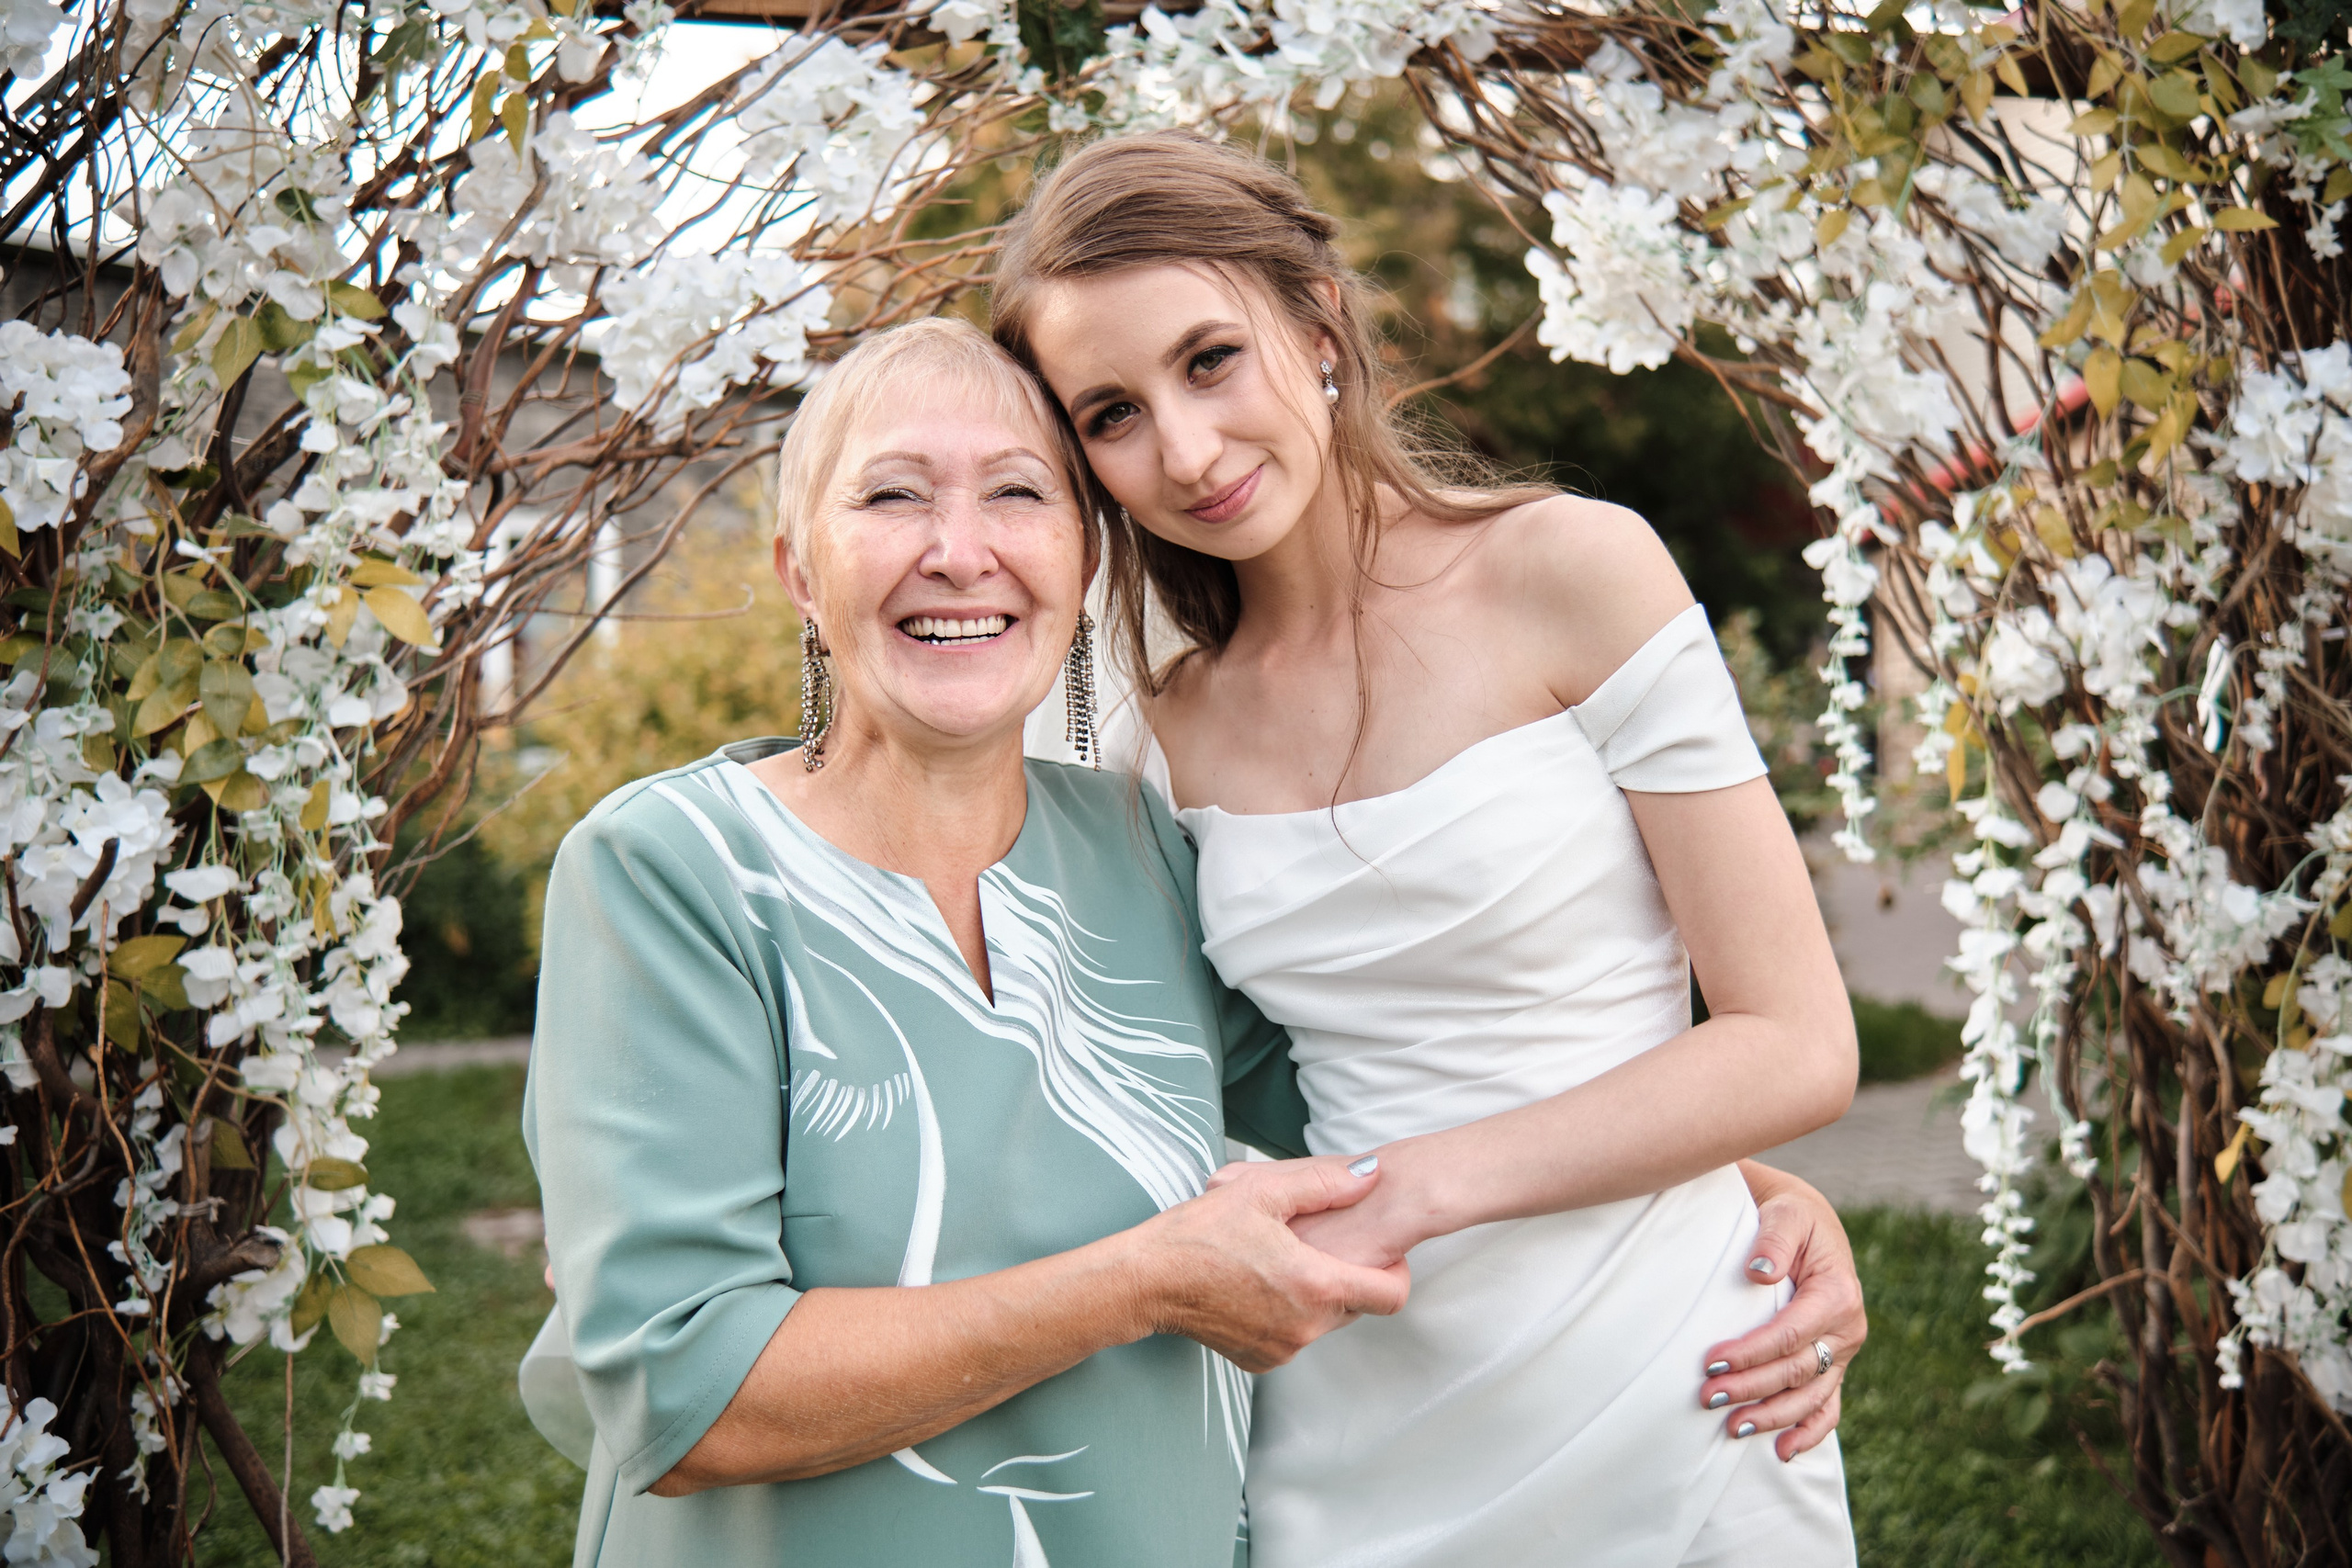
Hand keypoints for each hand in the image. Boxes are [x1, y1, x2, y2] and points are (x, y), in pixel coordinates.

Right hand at [1134, 1155, 1409, 1371]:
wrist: (1145, 1282)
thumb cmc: (1198, 1234)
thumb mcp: (1261, 1192)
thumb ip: (1325, 1184)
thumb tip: (1370, 1175)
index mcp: (1316, 1287)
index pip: (1392, 1295)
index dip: (1396, 1270)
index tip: (1379, 1251)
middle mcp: (1306, 1328)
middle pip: (1359, 1306)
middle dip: (1351, 1275)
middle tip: (1320, 1244)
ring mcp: (1283, 1349)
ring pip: (1326, 1322)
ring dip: (1317, 1294)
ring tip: (1282, 1260)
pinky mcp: (1260, 1361)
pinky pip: (1294, 1336)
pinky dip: (1289, 1314)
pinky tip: (1260, 1284)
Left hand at [1700, 1168, 1864, 1460]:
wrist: (1808, 1224)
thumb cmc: (1792, 1217)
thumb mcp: (1786, 1214)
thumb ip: (1773, 1239)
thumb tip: (1759, 1271)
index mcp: (1837, 1294)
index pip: (1790, 1334)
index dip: (1752, 1353)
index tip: (1711, 1362)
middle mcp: (1846, 1329)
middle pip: (1795, 1371)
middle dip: (1751, 1387)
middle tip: (1707, 1397)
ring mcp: (1842, 1352)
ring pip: (1810, 1396)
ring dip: (1772, 1416)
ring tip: (1732, 1429)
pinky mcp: (1834, 1365)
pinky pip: (1826, 1407)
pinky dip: (1808, 1432)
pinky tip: (1781, 1451)